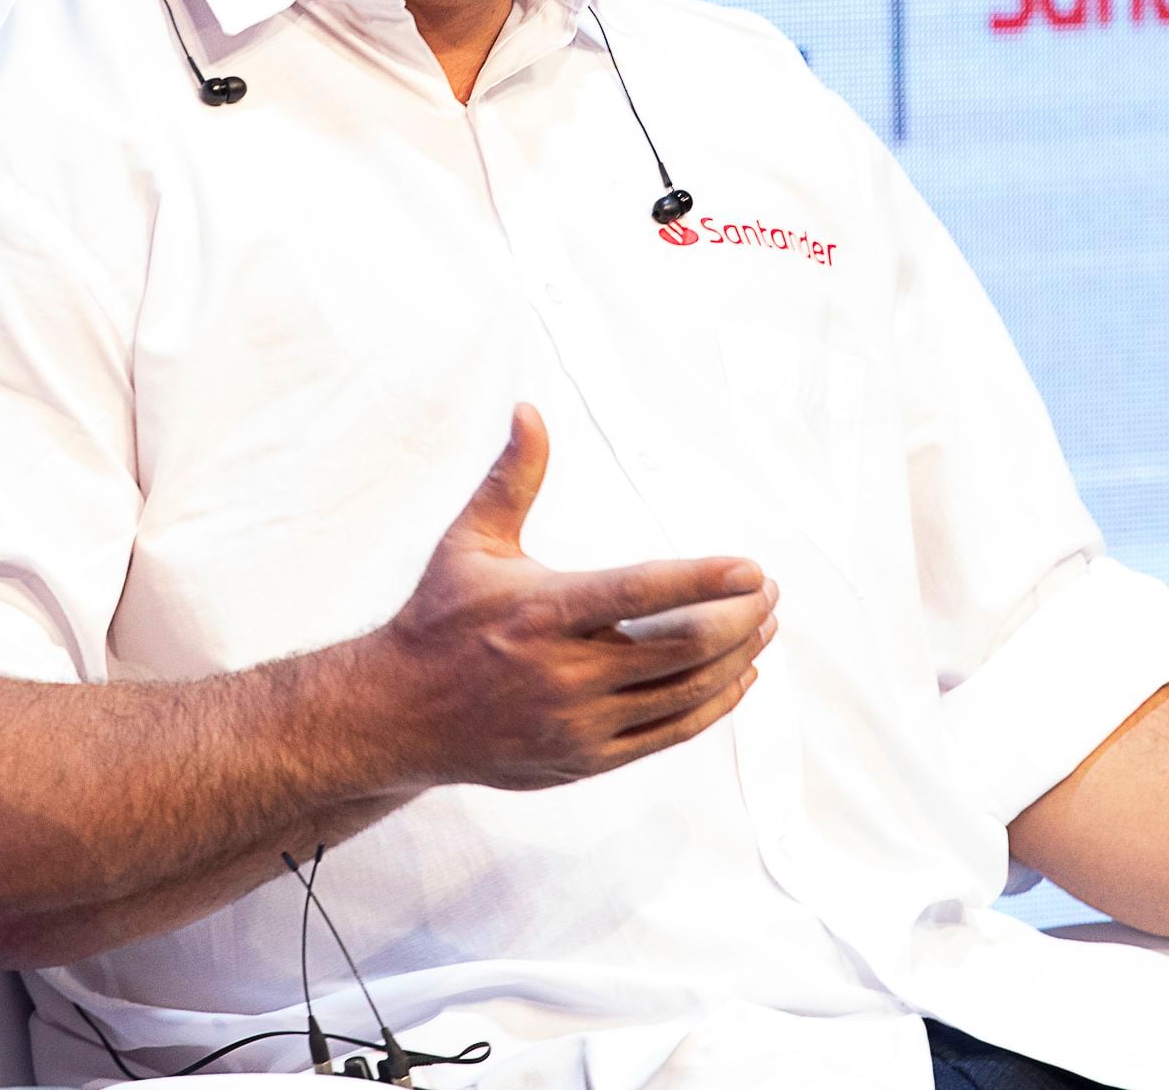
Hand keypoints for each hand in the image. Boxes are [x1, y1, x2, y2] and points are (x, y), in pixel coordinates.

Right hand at [361, 403, 776, 792]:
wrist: (400, 716)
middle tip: (769, 591)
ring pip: (684, 693)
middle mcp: (564, 673)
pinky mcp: (586, 759)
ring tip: (763, 626)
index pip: (641, 593)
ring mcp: (577, 724)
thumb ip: (513, 478)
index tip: (753, 567)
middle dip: (740, 617)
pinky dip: (713, 705)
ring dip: (737, 658)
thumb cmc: (441, 618)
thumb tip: (530, 409)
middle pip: (681, 648)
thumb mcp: (471, 543)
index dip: (704, 579)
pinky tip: (737, 676)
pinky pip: (669, 734)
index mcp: (542, 611)